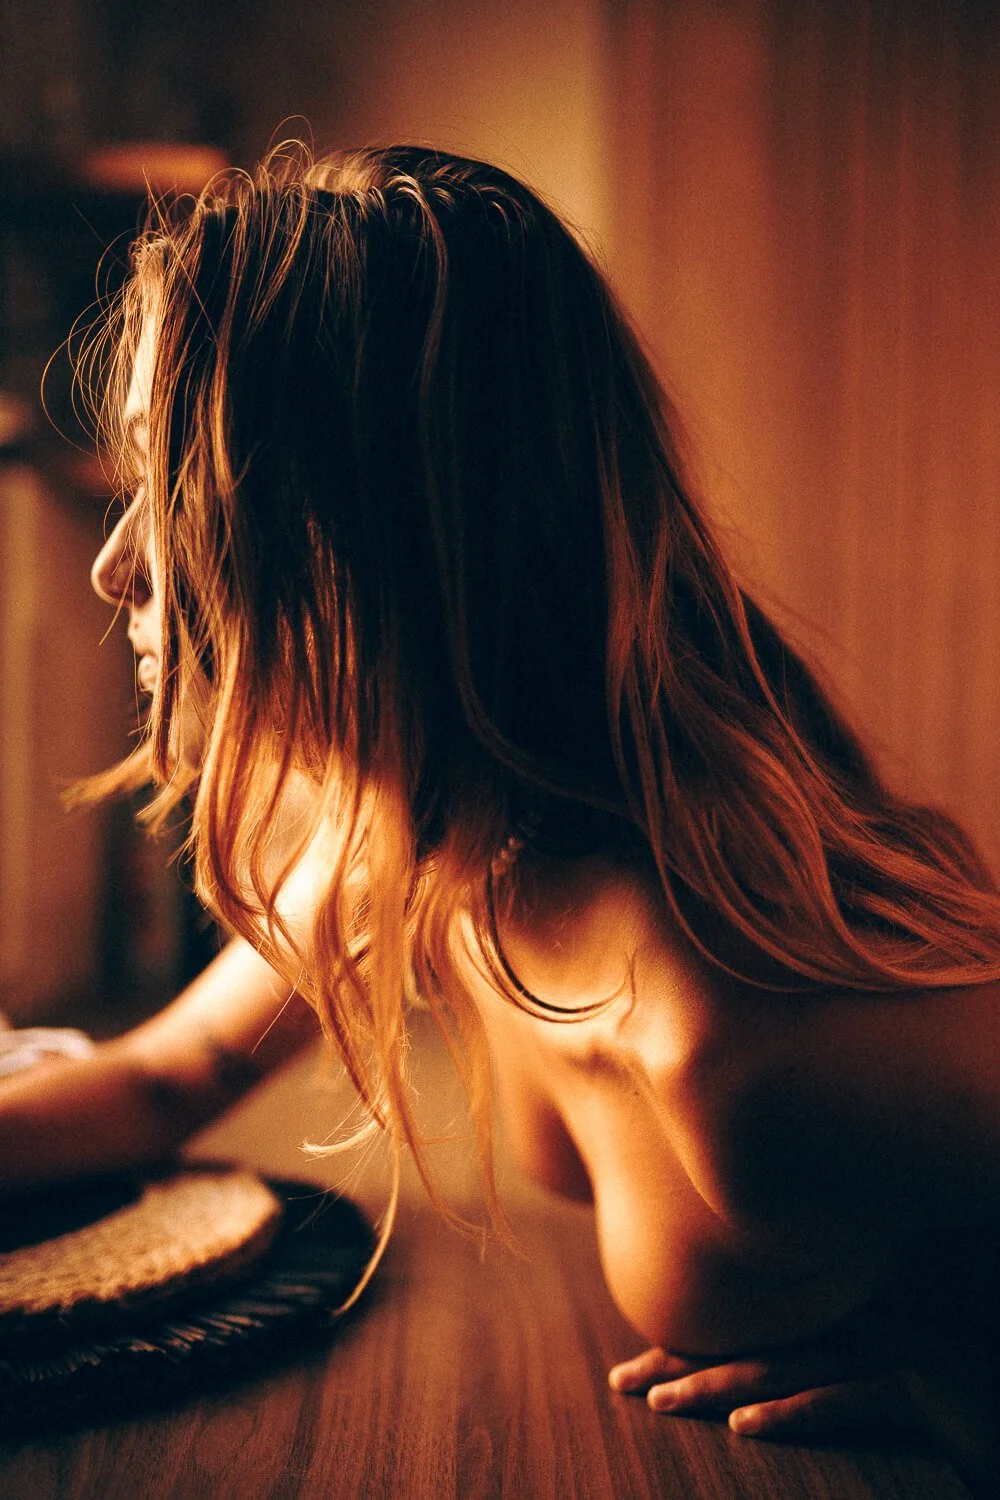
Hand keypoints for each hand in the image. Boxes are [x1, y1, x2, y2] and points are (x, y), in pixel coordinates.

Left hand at [608, 1298, 998, 1493]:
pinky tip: (745, 1432)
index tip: (631, 1369)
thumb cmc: (955, 1401)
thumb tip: (755, 1398)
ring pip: (786, 1365)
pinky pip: (844, 1399)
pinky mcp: (918, 1384)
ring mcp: (886, 1349)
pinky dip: (793, 1414)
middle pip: (752, 1343)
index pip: (749, 1334)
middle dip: (682, 1362)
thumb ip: (826, 1376)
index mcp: (840, 1324)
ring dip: (718, 1386)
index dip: (687, 1348)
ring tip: (661, 1405)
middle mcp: (855, 1326)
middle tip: (621, 1383)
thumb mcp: (880, 1386)